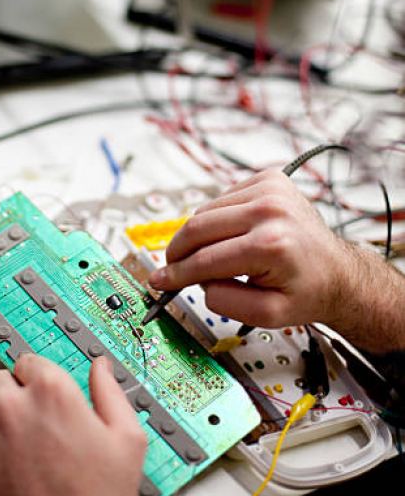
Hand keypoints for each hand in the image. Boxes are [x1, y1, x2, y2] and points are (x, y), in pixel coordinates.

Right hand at [148, 169, 349, 329]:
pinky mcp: (268, 179)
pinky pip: (222, 199)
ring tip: (208, 256)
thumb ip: (225, 302)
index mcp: (270, 245)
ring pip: (205, 210)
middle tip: (170, 268)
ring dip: (197, 235)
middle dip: (178, 251)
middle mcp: (270, 210)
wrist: (337, 271)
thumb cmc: (306, 291)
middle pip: (198, 227)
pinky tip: (229, 235)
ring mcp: (270, 189)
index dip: (177, 273)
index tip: (158, 280)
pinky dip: (216, 219)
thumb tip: (198, 282)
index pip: (205, 260)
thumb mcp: (267, 315)